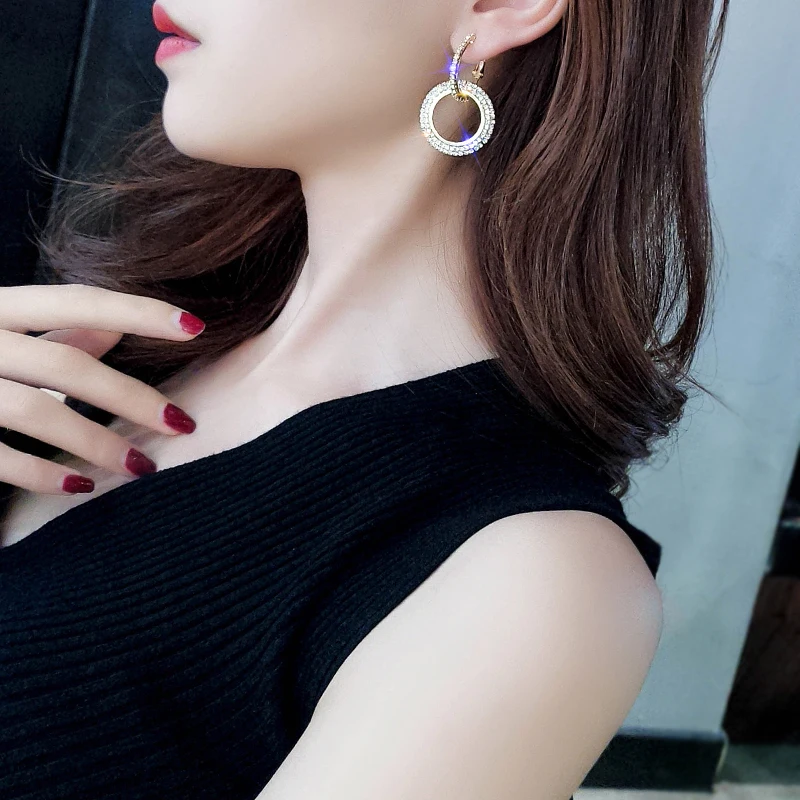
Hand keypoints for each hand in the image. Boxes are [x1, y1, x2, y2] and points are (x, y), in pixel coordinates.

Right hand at [0, 283, 204, 494]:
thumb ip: (55, 331)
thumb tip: (117, 326)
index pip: (76, 299)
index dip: (137, 310)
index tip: (194, 326)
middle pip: (65, 364)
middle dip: (131, 397)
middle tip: (183, 424)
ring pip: (35, 412)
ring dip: (97, 443)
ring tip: (142, 467)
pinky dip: (41, 474)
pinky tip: (79, 488)